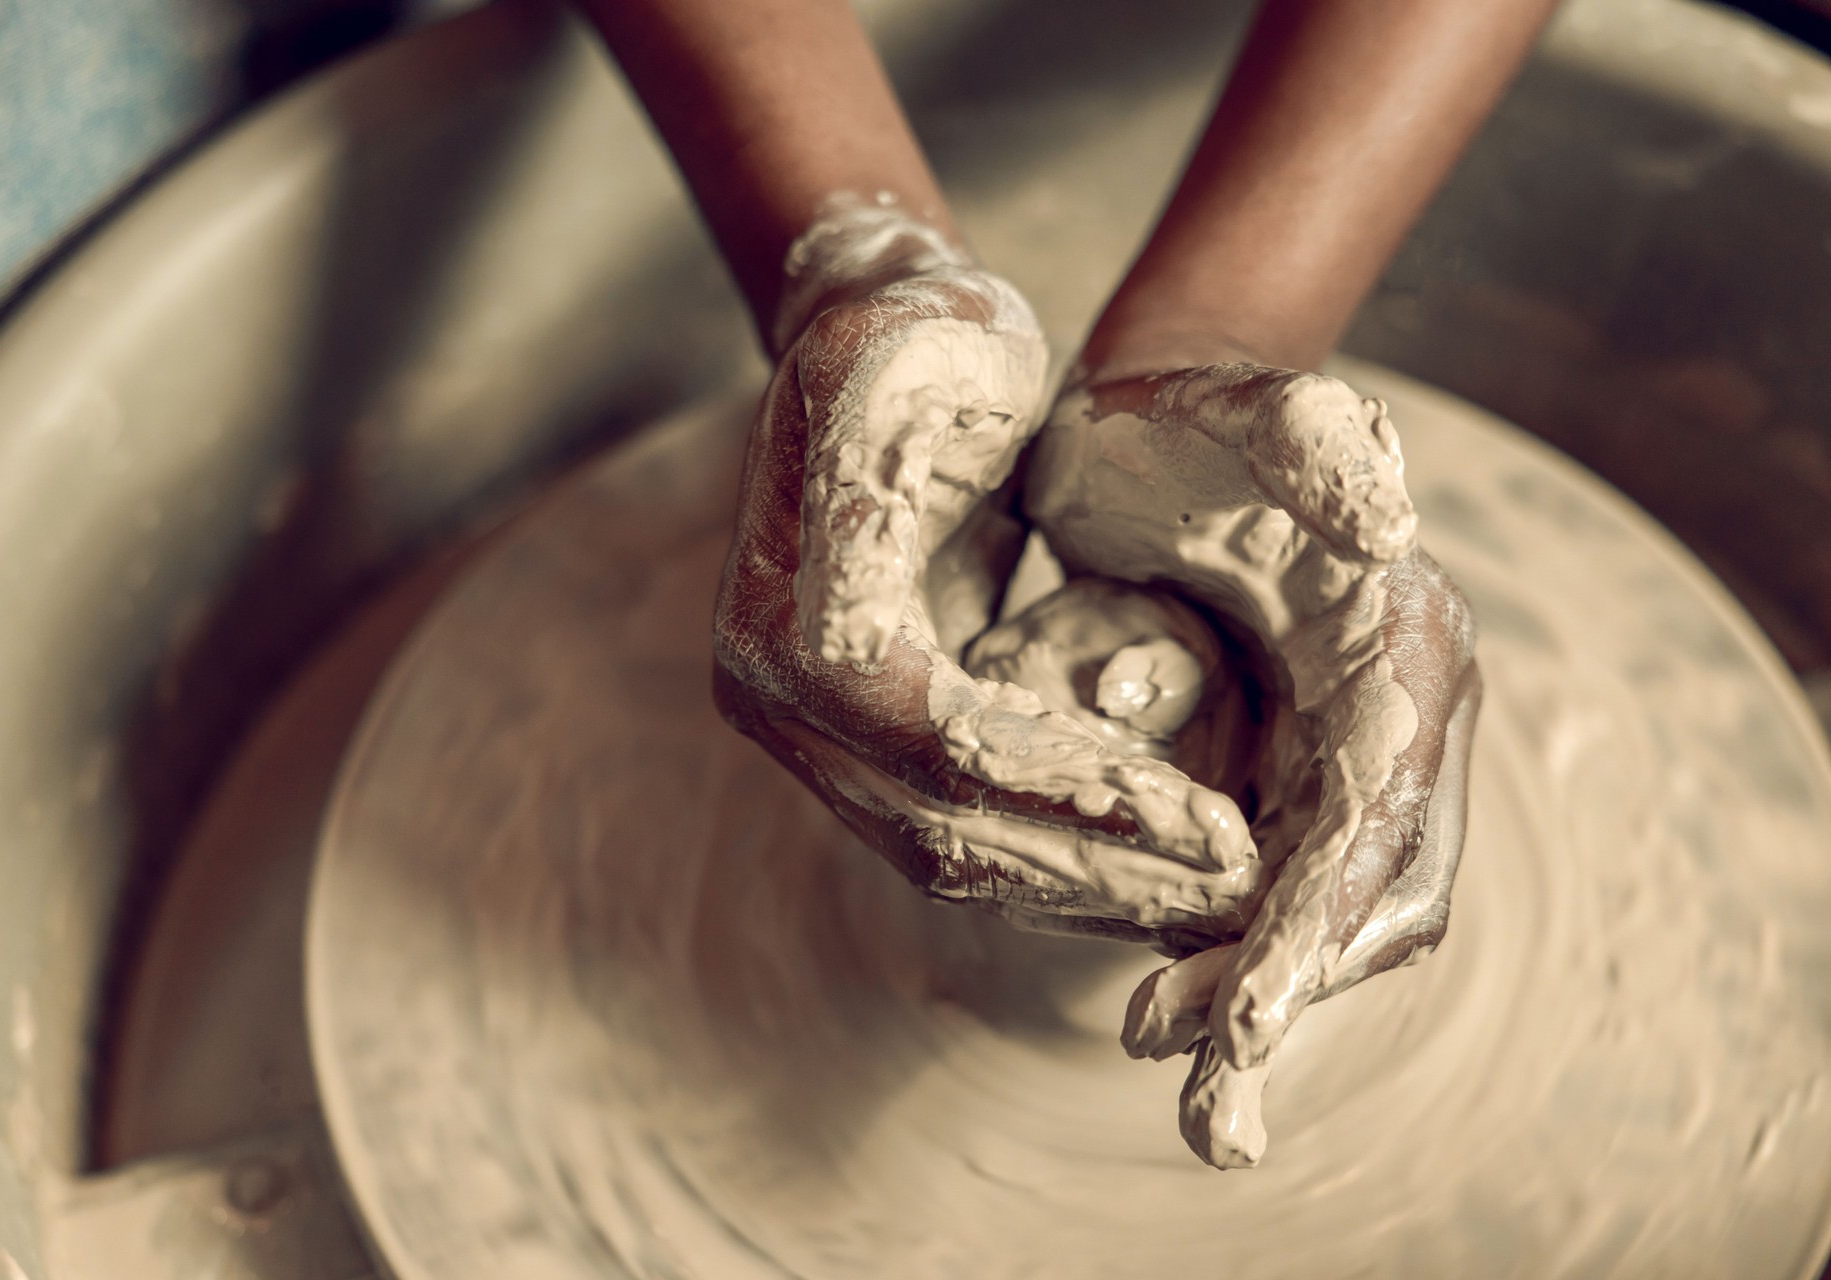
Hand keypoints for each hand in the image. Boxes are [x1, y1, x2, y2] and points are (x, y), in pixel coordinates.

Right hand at [714, 206, 1262, 938]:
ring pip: (950, 850)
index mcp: (787, 616)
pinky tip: (1156, 865)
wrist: (882, 340)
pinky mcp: (861, 741)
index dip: (1059, 793)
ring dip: (1086, 882)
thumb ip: (881, 476)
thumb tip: (857, 651)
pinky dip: (1058, 854)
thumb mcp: (916, 359)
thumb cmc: (923, 336)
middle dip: (1093, 861)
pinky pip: (958, 828)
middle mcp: (773, 694)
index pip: (930, 743)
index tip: (1193, 817)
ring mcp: (808, 729)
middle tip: (1233, 885)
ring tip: (1213, 895)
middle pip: (940, 824)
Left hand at [1028, 360, 1481, 1166]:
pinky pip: (1260, 889)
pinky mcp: (1275, 774)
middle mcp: (1384, 720)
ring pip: (1313, 909)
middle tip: (1208, 1101)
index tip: (1254, 1017)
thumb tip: (1386, 513)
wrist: (1145, 426)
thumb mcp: (1239, 406)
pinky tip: (1152, 991)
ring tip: (1161, 1048)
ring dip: (1246, 991)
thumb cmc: (1185, 416)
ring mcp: (1332, 754)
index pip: (1377, 815)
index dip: (1319, 922)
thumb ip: (1314, 439)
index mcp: (1404, 648)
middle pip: (1363, 893)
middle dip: (1287, 992)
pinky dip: (1216, 950)